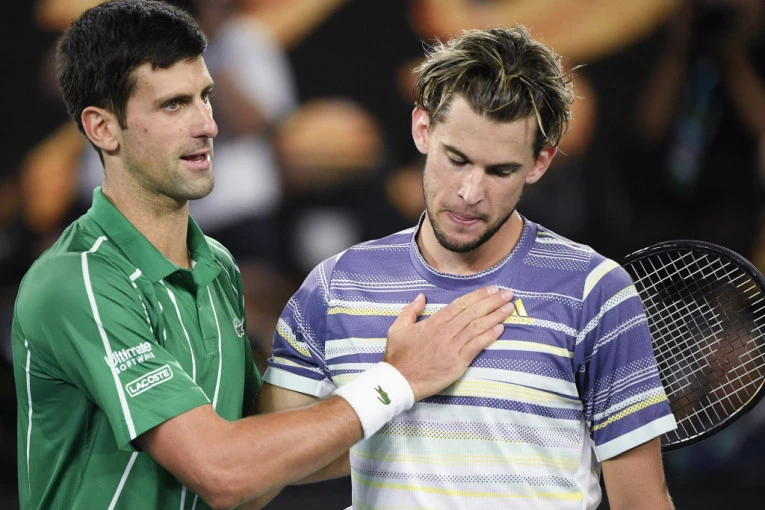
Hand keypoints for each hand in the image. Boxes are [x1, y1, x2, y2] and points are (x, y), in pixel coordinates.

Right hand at [384, 286, 513, 399]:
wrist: (399, 382)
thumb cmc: (398, 356)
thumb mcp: (398, 328)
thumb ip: (410, 310)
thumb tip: (421, 296)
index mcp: (433, 323)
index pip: (460, 305)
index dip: (477, 296)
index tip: (491, 289)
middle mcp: (445, 332)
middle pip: (472, 313)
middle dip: (492, 302)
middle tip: (507, 294)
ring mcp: (452, 348)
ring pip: (477, 328)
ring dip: (495, 316)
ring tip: (509, 308)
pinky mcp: (457, 364)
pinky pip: (476, 347)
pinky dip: (489, 336)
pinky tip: (500, 328)